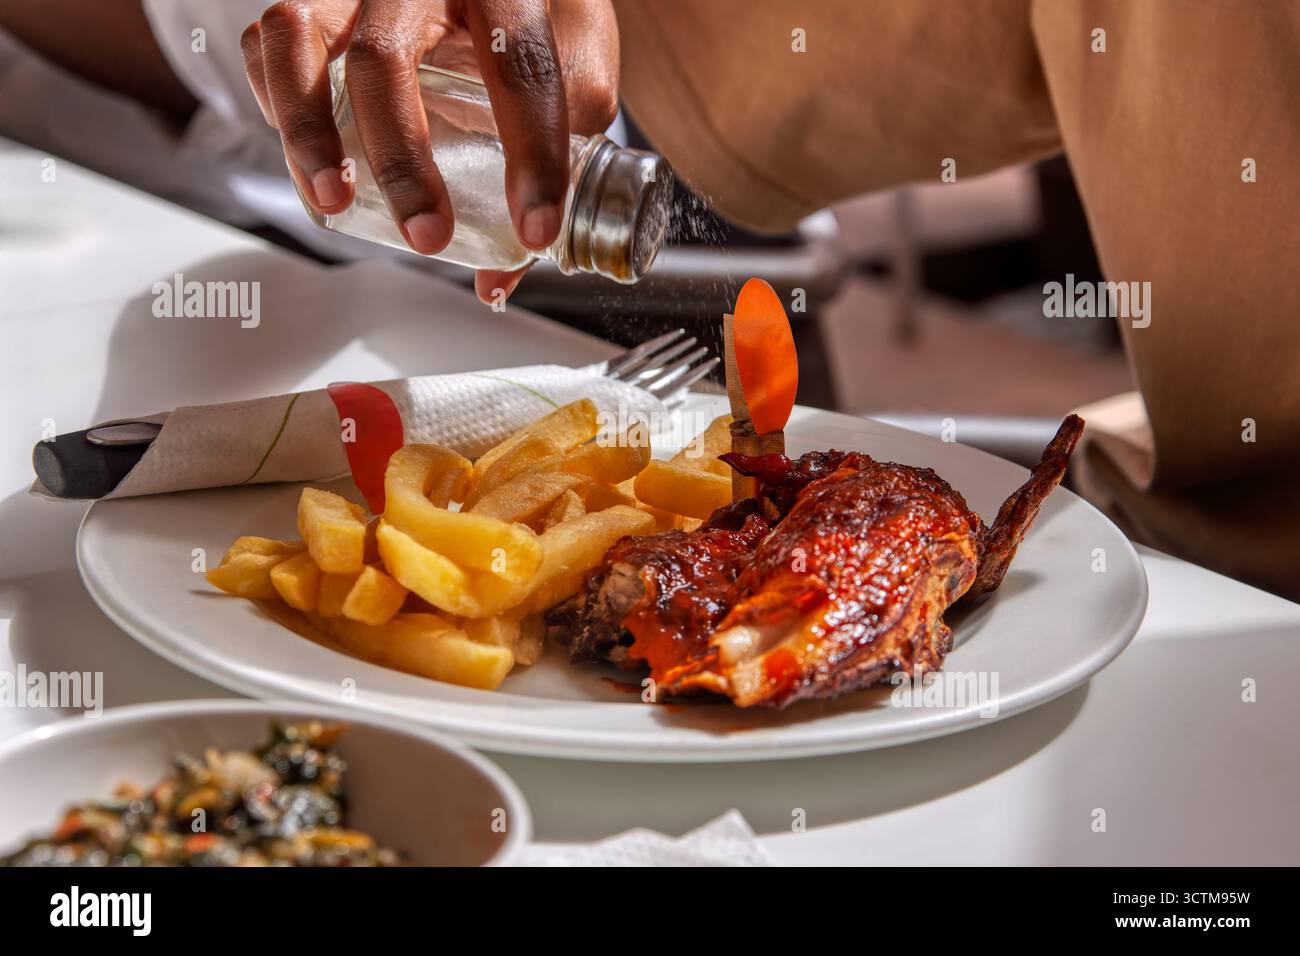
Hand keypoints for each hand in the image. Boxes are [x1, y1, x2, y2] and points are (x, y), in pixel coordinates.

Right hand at [241, 0, 618, 299]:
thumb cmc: (541, 21)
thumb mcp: (576, 75)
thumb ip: (561, 162)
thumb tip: (497, 276)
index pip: (521, 64)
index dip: (534, 154)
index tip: (535, 228)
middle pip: (385, 56)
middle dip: (402, 161)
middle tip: (427, 237)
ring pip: (300, 35)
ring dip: (309, 132)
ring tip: (334, 201)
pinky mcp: (314, 1)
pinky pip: (268, 41)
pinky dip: (277, 101)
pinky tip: (311, 157)